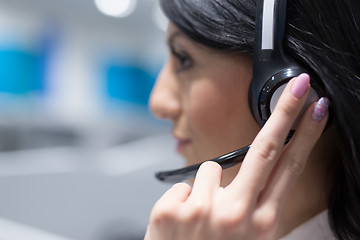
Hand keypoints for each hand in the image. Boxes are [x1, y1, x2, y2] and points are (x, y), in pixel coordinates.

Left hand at [144, 74, 328, 239]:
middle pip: (266, 149)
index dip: (305, 134)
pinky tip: (182, 221)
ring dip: (206, 187)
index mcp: (261, 223)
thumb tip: (255, 169)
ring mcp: (202, 212)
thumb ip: (254, 203)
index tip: (316, 108)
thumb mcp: (247, 237)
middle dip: (286, 112)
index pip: (289, 166)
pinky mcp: (172, 210)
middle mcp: (236, 216)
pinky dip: (182, 199)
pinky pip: (183, 185)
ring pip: (210, 168)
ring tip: (203, 216)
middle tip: (300, 85)